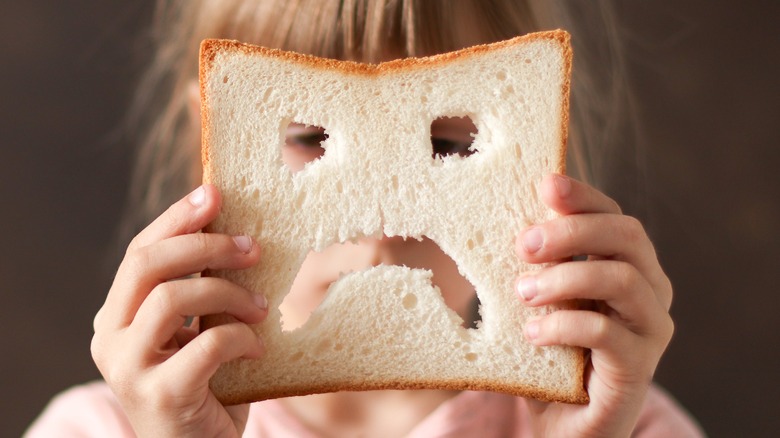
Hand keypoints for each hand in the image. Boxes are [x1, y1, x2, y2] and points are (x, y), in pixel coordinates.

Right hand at [91, 185, 266, 436]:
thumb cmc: (205, 386)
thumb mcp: (199, 330)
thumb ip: (202, 290)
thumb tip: (234, 231)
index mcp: (118, 315)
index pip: (140, 252)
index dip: (178, 218)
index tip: (215, 192)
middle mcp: (110, 338)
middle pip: (147, 265)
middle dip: (206, 245)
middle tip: (253, 247)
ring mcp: (128, 368)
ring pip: (172, 298)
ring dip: (228, 293)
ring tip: (261, 307)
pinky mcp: (160, 395)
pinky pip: (206, 345)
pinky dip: (241, 338)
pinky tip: (257, 348)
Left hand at [516, 174, 673, 437]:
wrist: (564, 424)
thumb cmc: (550, 354)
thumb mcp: (539, 300)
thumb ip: (536, 265)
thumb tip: (509, 222)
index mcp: (627, 265)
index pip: (613, 215)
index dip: (583, 195)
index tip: (545, 183)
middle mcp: (650, 290)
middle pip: (627, 236)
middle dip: (573, 231)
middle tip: (524, 244)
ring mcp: (650, 328)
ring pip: (622, 279)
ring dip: (565, 279)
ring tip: (522, 292)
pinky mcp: (639, 366)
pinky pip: (607, 333)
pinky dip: (564, 325)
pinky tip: (532, 333)